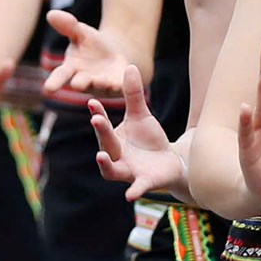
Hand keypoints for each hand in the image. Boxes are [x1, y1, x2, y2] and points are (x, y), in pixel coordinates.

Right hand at [43, 9, 132, 98]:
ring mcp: (103, 85)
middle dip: (79, 84)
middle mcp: (85, 81)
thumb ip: (67, 25)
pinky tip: (128, 71)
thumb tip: (51, 13)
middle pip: (80, 84)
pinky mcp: (119, 85)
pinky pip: (121, 85)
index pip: (60, 75)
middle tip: (76, 85)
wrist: (116, 52)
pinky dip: (124, 82)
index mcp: (71, 69)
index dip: (54, 82)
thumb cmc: (91, 44)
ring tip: (102, 80)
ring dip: (102, 84)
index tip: (48, 88)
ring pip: (101, 86)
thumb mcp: (80, 32)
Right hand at [88, 65, 187, 201]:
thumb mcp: (141, 115)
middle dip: (101, 132)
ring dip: (106, 164)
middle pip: (106, 145)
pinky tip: (130, 194)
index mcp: (114, 139)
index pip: (103, 127)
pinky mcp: (145, 182)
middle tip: (97, 119)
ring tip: (101, 155)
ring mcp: (129, 171)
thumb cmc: (149, 139)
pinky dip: (134, 190)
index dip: (98, 115)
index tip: (92, 102)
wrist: (169, 162)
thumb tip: (130, 65)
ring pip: (112, 171)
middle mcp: (117, 157)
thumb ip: (134, 95)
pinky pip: (137, 187)